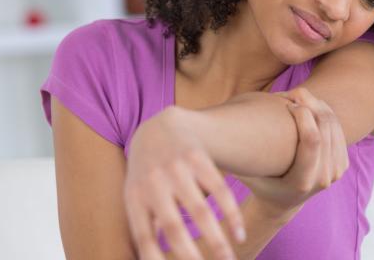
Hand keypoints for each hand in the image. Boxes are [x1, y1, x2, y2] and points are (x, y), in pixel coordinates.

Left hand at [123, 106, 244, 259]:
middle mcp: (153, 182)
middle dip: (191, 256)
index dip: (155, 259)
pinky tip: (239, 234)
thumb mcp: (137, 196)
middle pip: (173, 227)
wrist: (160, 127)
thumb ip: (144, 227)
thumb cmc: (148, 174)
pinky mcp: (198, 157)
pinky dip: (231, 215)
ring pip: (200, 211)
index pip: (143, 237)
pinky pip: (220, 191)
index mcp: (135, 198)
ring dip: (217, 240)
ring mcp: (176, 168)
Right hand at [236, 87, 349, 217]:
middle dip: (311, 104)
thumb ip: (238, 152)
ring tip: (298, 95)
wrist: (282, 202)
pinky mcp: (341, 165)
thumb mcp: (246, 169)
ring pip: (334, 126)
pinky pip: (338, 130)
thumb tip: (224, 127)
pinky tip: (309, 104)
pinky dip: (325, 112)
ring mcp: (335, 173)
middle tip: (293, 92)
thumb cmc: (257, 180)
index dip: (304, 116)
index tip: (287, 101)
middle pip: (326, 129)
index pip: (312, 142)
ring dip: (318, 105)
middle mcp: (322, 179)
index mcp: (301, 182)